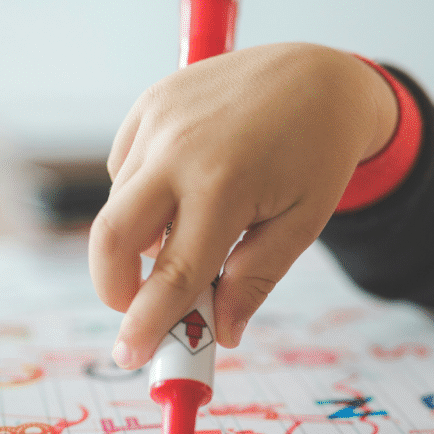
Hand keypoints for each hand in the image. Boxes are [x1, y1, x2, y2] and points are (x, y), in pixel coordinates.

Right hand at [90, 42, 398, 368]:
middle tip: (137, 311)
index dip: (147, 323)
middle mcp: (179, 150)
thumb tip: (219, 332)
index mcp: (223, 186)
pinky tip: (183, 191)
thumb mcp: (301, 224)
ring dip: (139, 240)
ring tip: (191, 235)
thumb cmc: (317, 154)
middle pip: (113, 238)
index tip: (130, 357)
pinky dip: (140, 196)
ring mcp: (158, 120)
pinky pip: (123, 167)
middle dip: (114, 287)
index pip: (172, 274)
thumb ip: (255, 280)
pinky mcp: (150, 102)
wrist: (320, 76)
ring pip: (118, 205)